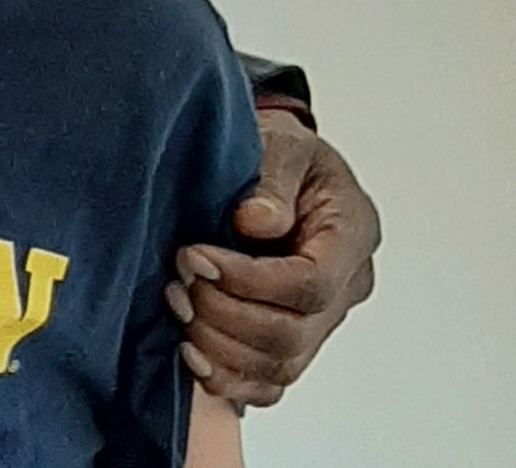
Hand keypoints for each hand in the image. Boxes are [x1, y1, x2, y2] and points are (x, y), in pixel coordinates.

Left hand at [167, 107, 381, 406]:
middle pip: (291, 335)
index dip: (247, 281)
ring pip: (279, 366)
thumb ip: (272, 177)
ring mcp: (322, 320)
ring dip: (217, 344)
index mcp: (351, 237)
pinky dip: (228, 377)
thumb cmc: (282, 152)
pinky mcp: (294, 338)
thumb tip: (256, 221)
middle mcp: (345, 287)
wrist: (280, 168)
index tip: (194, 255)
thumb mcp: (282, 143)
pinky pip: (269, 383)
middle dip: (222, 313)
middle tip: (176, 280)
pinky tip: (189, 350)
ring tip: (177, 303)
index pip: (310, 285)